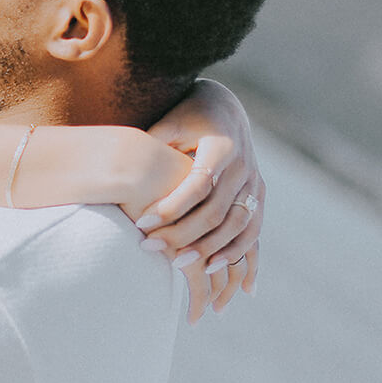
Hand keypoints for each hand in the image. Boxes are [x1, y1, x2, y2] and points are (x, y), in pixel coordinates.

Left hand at [138, 80, 265, 321]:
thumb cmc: (187, 116)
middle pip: (218, 211)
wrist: (225, 110)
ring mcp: (254, 183)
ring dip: (211, 250)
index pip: (198, 183)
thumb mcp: (170, 121)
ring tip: (179, 266)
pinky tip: (216, 272)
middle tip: (151, 250)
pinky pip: (252, 231)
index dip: (171, 207)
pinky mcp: (257, 197)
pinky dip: (238, 254)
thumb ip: (154, 144)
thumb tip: (123, 170)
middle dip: (184, 234)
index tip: (139, 224)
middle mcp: (243, 166)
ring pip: (238, 226)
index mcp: (222, 145)